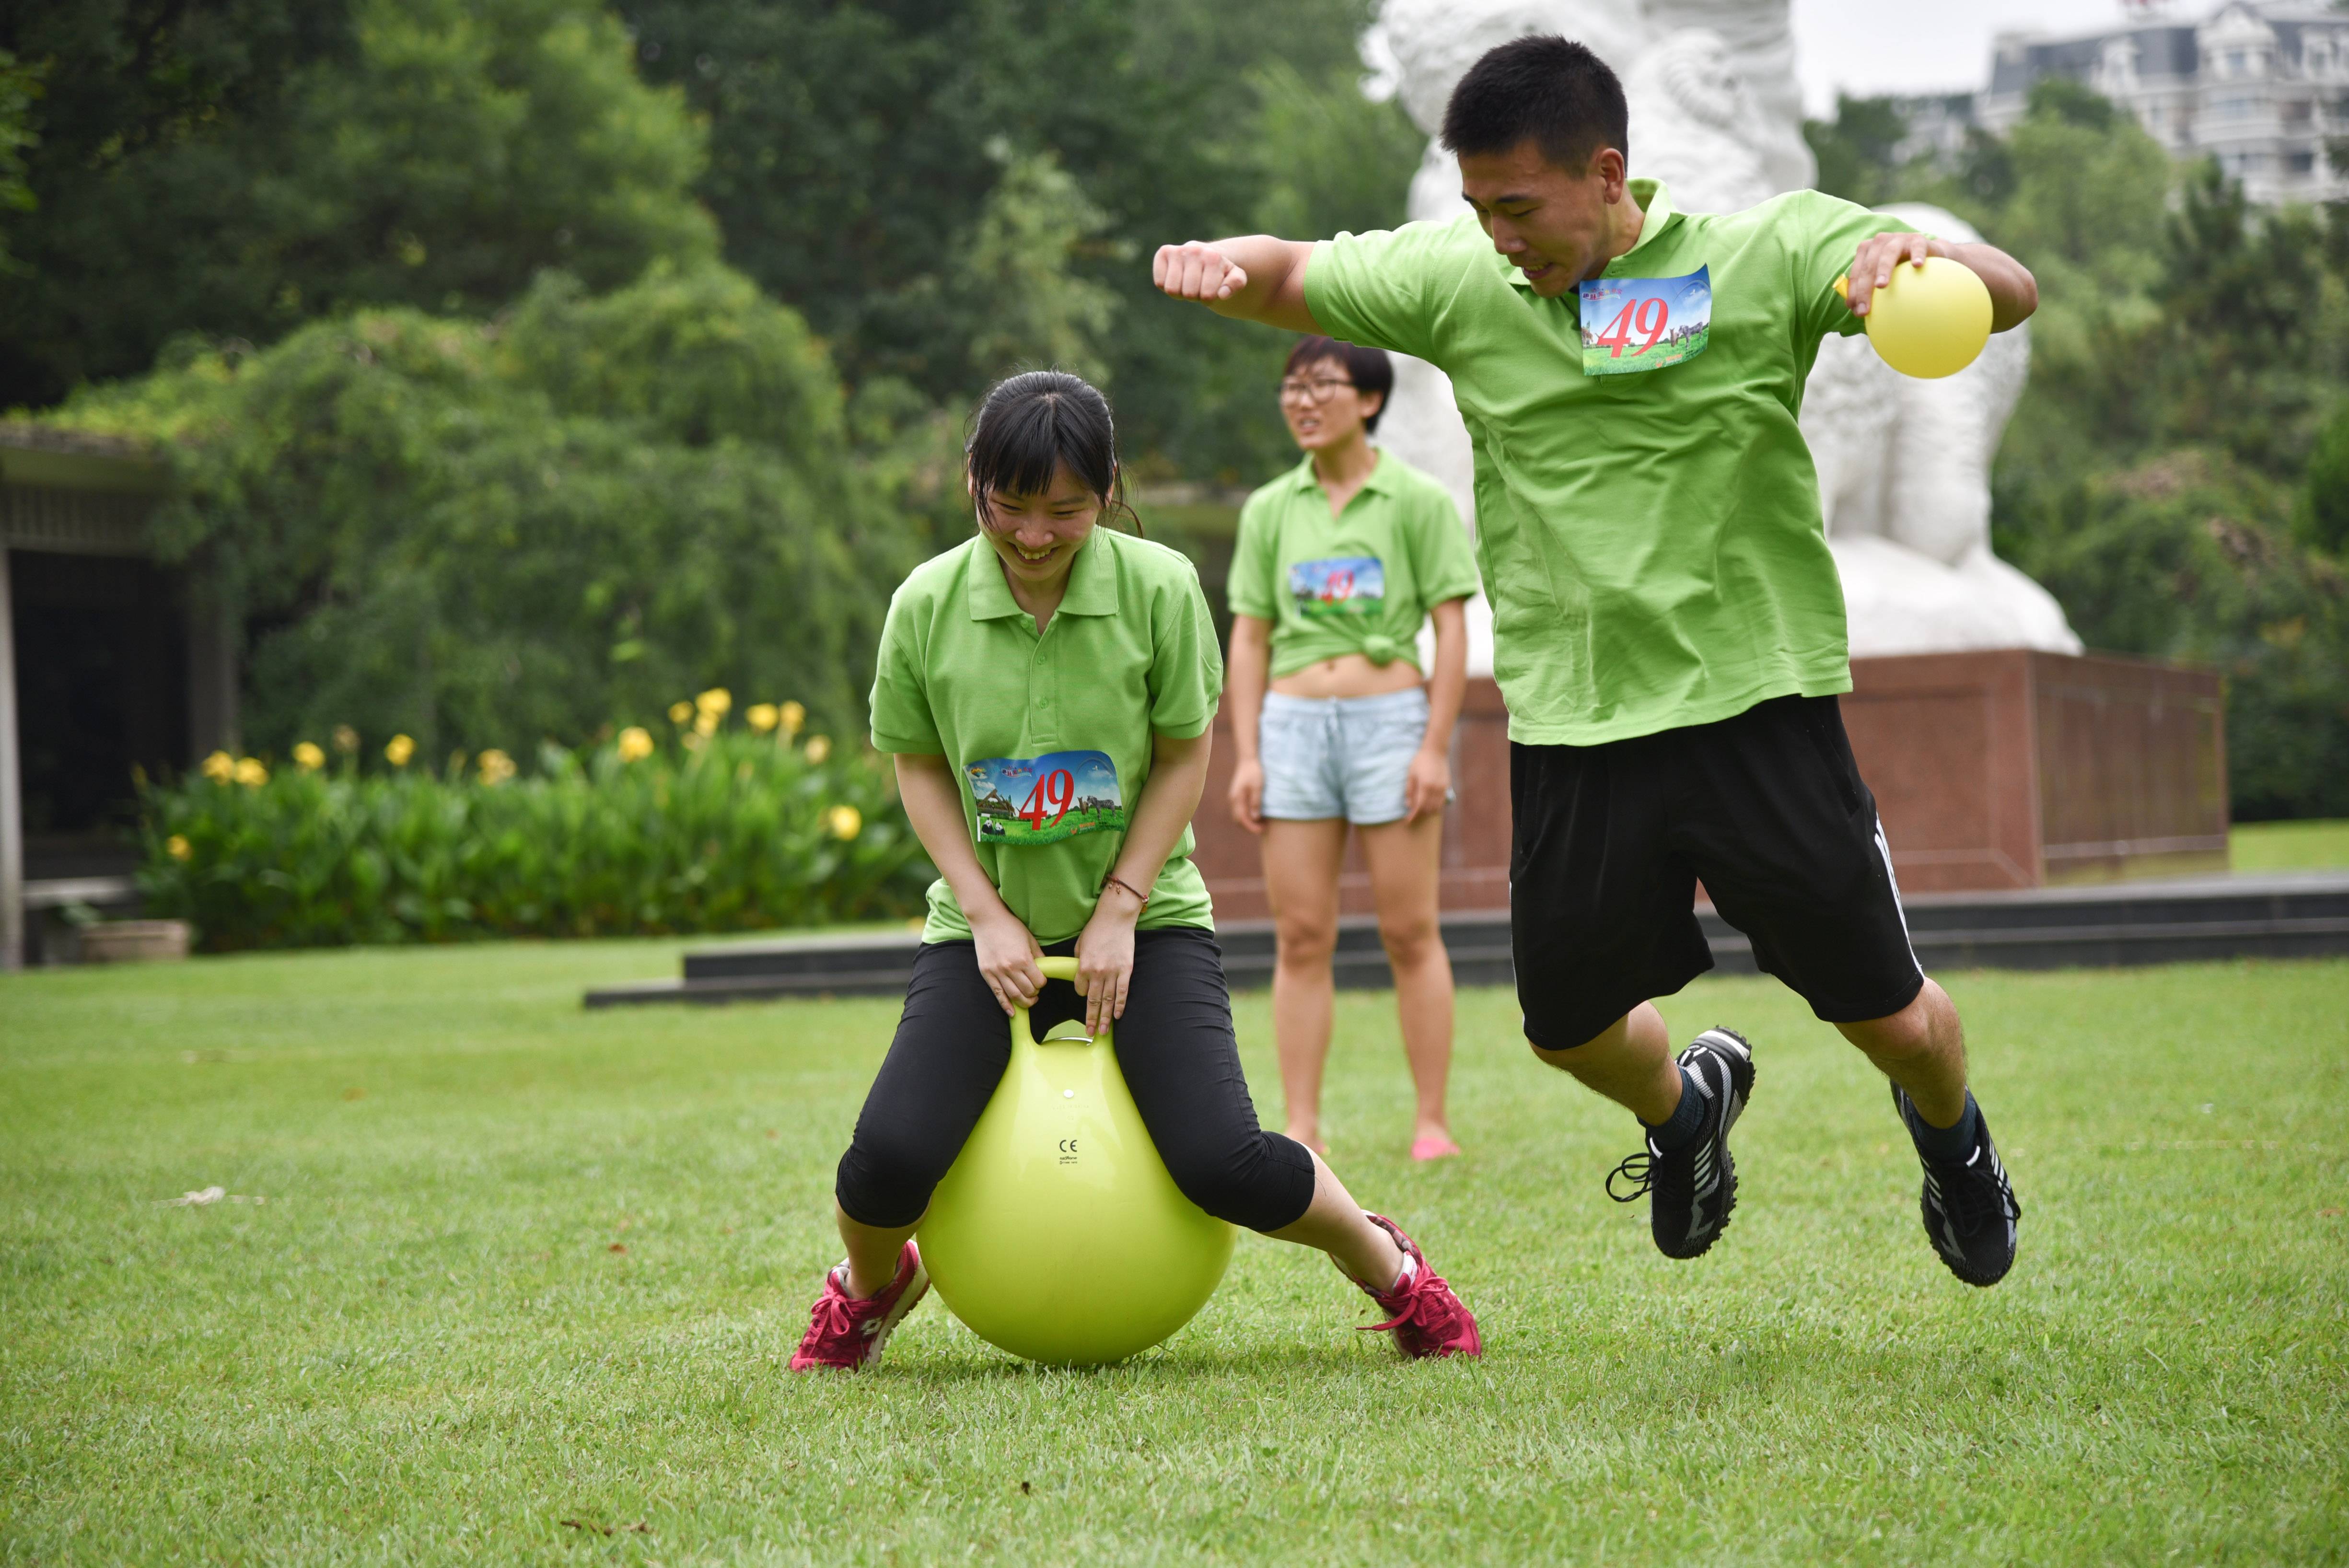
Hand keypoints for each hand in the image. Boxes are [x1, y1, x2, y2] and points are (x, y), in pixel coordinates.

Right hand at [971, 908, 1043, 1015]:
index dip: (1042, 983)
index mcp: (1024, 959)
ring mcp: (997, 972)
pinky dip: (1006, 1006)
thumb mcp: (1030, 939)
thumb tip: (1046, 968)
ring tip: (1028, 1000)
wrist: (987, 920)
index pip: (1039, 981)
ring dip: (1024, 1002)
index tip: (1041, 980)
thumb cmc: (1010, 927)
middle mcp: (1010, 968)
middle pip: (1027, 991)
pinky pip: (998, 994)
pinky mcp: (987, 974)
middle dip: (1035, 993)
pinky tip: (1012, 1012)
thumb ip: (1039, 955)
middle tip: (1035, 990)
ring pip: (1014, 996)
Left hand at [1073, 893, 1140, 1034]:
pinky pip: (1122, 992)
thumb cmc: (1096, 928)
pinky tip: (1117, 1016)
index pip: (1080, 989)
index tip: (1084, 995)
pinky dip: (1120, 1005)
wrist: (1115, 917)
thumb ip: (1079, 961)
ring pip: (1108, 1001)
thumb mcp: (1080, 944)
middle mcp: (1097, 973)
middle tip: (1091, 1033)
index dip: (1081, 993)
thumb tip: (1081, 973)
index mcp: (1083, 966)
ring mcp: (1113, 973)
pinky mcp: (1125, 970)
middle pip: (1093, 1001)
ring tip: (1103, 1031)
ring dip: (1105, 1017)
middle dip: (1091, 1019)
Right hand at [1153, 241, 1248, 302]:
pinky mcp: (1163, 253)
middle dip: (1194, 296)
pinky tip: (1176, 277)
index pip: (1207, 295)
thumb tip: (1222, 294)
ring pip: (1172, 289)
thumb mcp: (1235, 277)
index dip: (1208, 298)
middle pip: (1188, 293)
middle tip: (1198, 286)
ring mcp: (1177, 250)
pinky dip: (1166, 285)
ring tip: (1187, 283)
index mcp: (1213, 257)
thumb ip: (1236, 284)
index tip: (1211, 288)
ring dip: (1179, 293)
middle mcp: (1194, 250)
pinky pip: (1159, 282)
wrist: (1207, 256)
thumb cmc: (1220, 271)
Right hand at [1227, 757, 1264, 833]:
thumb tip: (1255, 818)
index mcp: (1236, 798)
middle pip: (1238, 820)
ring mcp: (1234, 798)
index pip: (1242, 819)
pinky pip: (1241, 810)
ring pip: (1239, 816)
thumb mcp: (1257, 787)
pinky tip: (1258, 815)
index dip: (1251, 827)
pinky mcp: (1238, 796)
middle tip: (1263, 828)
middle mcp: (1233, 800)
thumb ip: (1255, 802)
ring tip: (1262, 823)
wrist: (1248, 759)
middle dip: (1250, 827)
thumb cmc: (1254, 772)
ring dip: (1249, 822)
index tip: (1262, 830)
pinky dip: (1248, 816)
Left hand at [1403, 745, 1449, 823]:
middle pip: (1428, 809)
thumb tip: (1409, 805)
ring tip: (1420, 809)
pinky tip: (1429, 803)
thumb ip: (1409, 791)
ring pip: (1437, 807)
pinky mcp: (1447, 786)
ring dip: (1428, 811)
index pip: (1419, 806)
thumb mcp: (1411, 775)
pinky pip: (1442, 801)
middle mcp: (1436, 789)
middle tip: (1412, 813)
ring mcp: (1443, 788)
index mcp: (1425, 786)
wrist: (1435, 751)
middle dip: (1420, 814)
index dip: (1413, 815)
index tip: (1408, 821)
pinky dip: (1435, 805)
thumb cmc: (1420, 761)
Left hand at [1843, 230, 1946, 317]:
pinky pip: (1917, 247)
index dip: (1854, 293)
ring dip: (1883, 269)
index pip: (1856, 274)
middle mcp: (1879, 242)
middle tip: (1865, 309)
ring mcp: (1898, 239)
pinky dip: (1917, 255)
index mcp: (1866, 251)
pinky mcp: (1918, 239)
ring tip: (1881, 286)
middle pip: (1868, 266)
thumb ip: (1870, 290)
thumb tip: (1858, 311)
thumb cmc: (1901, 269)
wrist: (1926, 252)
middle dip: (1864, 288)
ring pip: (1888, 253)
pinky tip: (1917, 265)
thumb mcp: (1883, 277)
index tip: (1856, 311)